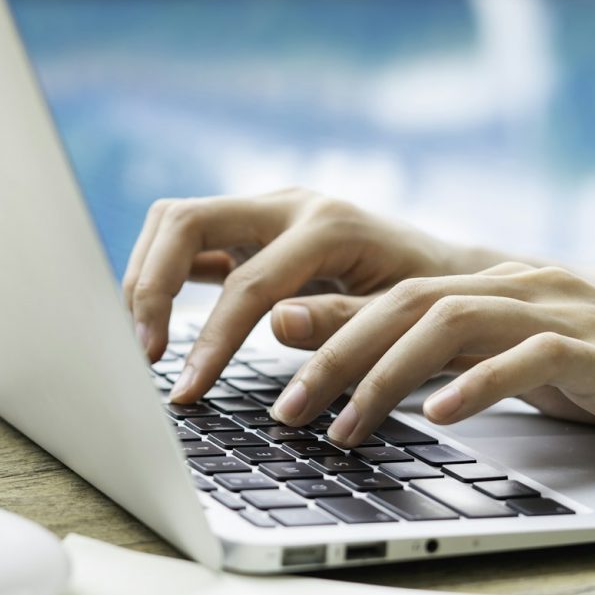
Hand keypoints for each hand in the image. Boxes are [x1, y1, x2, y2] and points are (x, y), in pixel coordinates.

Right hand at [123, 187, 463, 398]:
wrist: (451, 273)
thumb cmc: (434, 303)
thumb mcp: (401, 320)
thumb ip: (341, 321)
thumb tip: (275, 322)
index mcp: (327, 226)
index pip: (246, 283)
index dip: (210, 339)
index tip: (186, 389)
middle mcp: (288, 206)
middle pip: (185, 221)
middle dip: (151, 286)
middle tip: (143, 353)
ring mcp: (266, 212)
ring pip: (176, 221)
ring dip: (147, 275)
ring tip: (142, 339)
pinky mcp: (252, 230)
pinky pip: (190, 239)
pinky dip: (164, 273)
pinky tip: (158, 319)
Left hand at [271, 262, 594, 458]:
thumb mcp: (508, 359)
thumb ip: (433, 351)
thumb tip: (340, 357)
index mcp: (492, 282)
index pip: (389, 291)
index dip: (326, 324)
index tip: (271, 366)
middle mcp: (518, 284)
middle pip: (404, 302)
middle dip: (336, 355)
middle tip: (288, 409)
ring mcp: (560, 310)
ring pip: (451, 322)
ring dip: (387, 376)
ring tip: (345, 426)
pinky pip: (527, 358)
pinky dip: (477, 384)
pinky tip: (439, 416)